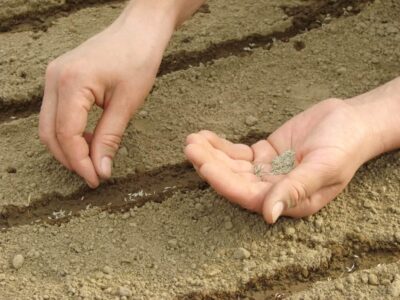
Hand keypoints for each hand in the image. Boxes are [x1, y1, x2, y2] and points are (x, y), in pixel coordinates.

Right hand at [39, 4, 174, 186]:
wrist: (138, 31)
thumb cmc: (138, 60)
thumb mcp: (127, 104)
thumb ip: (110, 138)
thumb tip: (101, 170)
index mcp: (71, 83)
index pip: (66, 135)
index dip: (80, 162)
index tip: (97, 180)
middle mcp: (54, 79)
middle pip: (50, 133)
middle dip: (70, 159)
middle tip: (94, 174)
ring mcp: (54, 77)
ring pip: (49, 125)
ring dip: (68, 147)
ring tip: (94, 159)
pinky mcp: (60, 78)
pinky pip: (56, 113)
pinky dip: (69, 132)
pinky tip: (91, 139)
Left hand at [185, 98, 378, 222]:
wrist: (350, 122)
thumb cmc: (344, 146)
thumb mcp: (323, 167)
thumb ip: (295, 190)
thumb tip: (269, 216)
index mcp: (289, 201)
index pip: (248, 196)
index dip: (224, 182)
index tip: (204, 165)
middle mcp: (274, 190)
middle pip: (234, 180)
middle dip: (211, 165)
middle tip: (190, 148)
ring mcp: (268, 171)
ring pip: (232, 166)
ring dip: (211, 154)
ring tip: (191, 140)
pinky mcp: (265, 154)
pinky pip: (238, 153)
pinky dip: (221, 146)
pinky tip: (205, 137)